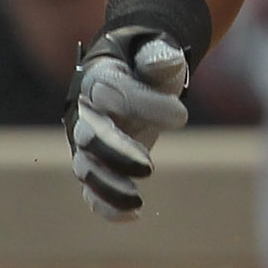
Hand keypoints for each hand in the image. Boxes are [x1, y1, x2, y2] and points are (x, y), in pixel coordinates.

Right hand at [65, 27, 189, 220]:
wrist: (134, 72)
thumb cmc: (147, 62)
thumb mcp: (157, 51)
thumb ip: (159, 56)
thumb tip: (166, 61)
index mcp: (98, 79)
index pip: (112, 93)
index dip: (145, 105)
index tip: (181, 116)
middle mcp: (86, 112)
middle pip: (88, 137)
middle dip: (116, 154)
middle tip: (148, 166)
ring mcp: (87, 141)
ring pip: (85, 168)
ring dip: (108, 187)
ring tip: (136, 201)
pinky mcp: (97, 164)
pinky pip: (92, 191)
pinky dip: (106, 207)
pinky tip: (133, 216)